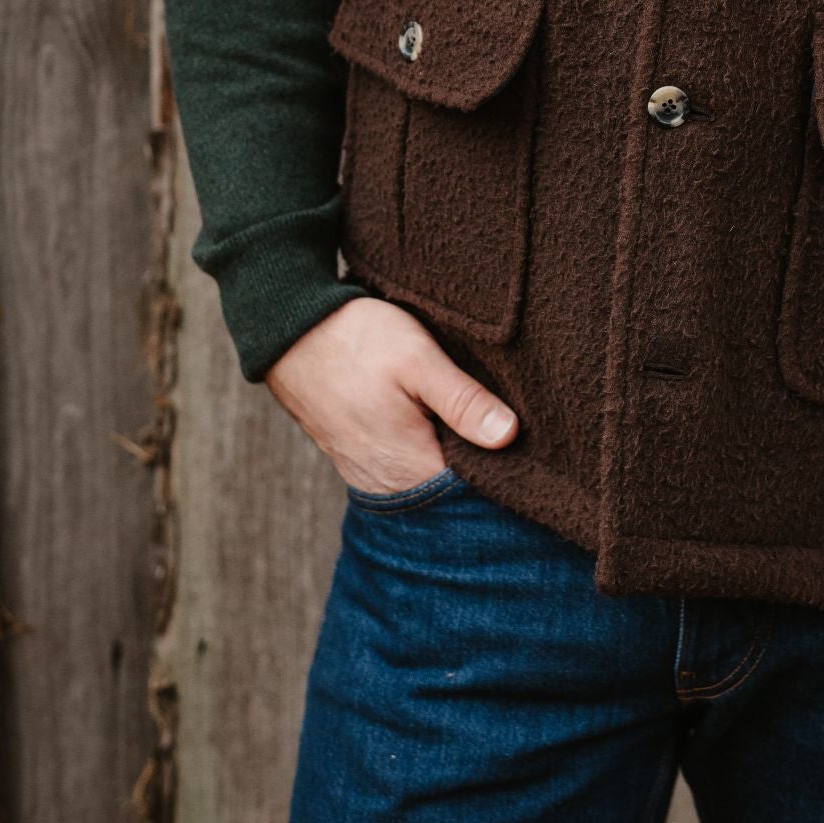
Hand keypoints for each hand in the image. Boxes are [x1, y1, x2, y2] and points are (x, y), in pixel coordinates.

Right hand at [264, 296, 518, 493]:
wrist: (290, 330)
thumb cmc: (356, 340)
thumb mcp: (418, 359)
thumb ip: (462, 400)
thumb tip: (508, 436)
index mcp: (409, 468)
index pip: (474, 492)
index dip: (506, 471)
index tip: (533, 447)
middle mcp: (387, 483)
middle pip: (452, 489)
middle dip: (484, 464)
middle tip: (517, 429)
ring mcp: (370, 472)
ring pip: (430, 475)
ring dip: (456, 454)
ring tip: (484, 420)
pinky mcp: (361, 455)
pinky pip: (408, 463)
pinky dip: (430, 447)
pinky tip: (446, 420)